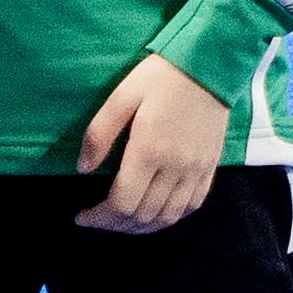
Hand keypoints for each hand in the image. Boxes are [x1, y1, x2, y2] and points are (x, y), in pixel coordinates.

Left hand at [75, 56, 232, 232]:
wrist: (210, 64)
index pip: (121, 203)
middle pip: (143, 215)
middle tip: (98, 219)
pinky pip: (192, 205)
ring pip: (168, 217)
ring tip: (123, 223)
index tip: (82, 217)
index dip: (99, 218)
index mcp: (148, 150)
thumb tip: (83, 170)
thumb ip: (99, 134)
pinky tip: (156, 214)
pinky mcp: (211, 166)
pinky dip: (171, 218)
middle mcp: (174, 167)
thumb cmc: (161, 76)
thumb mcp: (122, 96)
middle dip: (115, 225)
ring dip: (142, 228)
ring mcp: (196, 170)